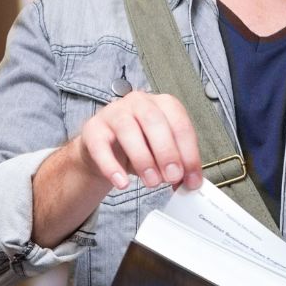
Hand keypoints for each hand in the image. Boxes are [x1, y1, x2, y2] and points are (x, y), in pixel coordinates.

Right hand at [78, 91, 202, 190]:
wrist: (104, 149)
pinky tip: (122, 183)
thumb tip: (191, 183)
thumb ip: (178, 165)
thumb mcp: (162, 154)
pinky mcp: (93, 129)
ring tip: (152, 182)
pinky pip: (100, 146)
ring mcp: (114, 112)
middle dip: (167, 152)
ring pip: (128, 129)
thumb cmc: (140, 146)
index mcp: (163, 104)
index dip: (189, 153)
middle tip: (173, 177)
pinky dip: (112, 166)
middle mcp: (139, 102)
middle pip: (154, 121)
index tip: (192, 179)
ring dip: (143, 159)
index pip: (180, 124)